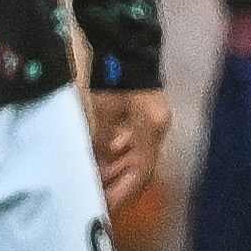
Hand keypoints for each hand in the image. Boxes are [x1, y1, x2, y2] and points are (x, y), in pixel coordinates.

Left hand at [91, 89, 169, 208]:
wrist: (124, 42)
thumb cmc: (112, 77)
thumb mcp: (101, 112)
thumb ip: (100, 142)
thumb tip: (95, 167)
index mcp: (151, 130)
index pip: (141, 173)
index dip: (123, 193)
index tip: (104, 208)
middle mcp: (157, 129)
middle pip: (140, 166)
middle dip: (117, 182)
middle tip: (94, 196)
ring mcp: (153, 120)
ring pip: (136, 154)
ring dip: (116, 168)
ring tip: (93, 180)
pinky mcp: (145, 113)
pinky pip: (132, 140)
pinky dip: (117, 152)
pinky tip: (100, 157)